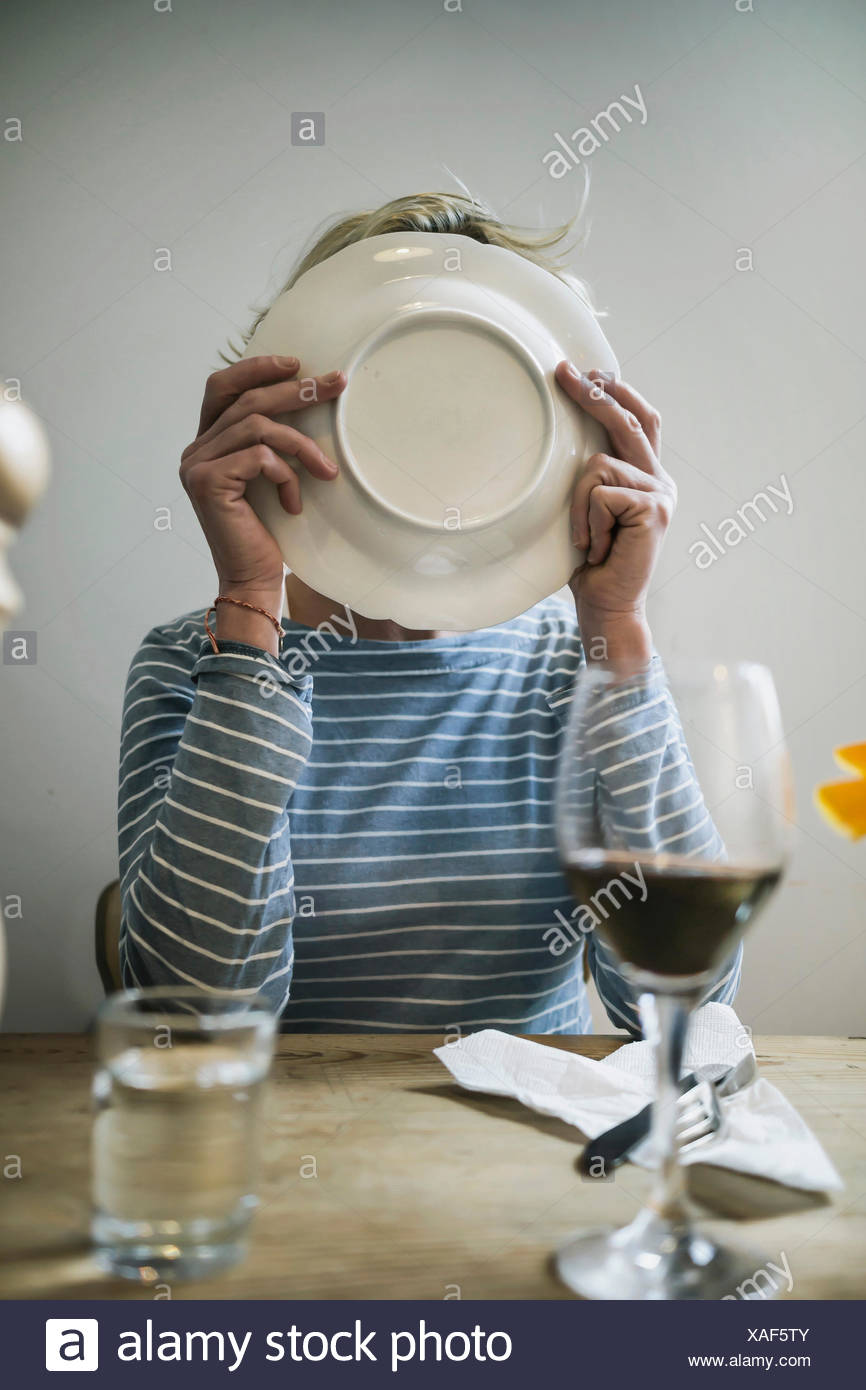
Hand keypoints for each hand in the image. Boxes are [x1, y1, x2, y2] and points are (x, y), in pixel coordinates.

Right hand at [180, 355, 345, 645]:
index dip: (256, 368)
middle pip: (247, 400)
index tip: (296, 364)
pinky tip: (295, 503)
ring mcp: (197, 466)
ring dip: (302, 445)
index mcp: (206, 444)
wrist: (253, 580)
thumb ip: (267, 441)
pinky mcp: (209, 483)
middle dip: (296, 389)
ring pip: (258, 427)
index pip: (221, 386)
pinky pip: (261, 458)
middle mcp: (194, 451)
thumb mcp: (269, 476)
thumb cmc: (268, 532)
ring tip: (328, 470)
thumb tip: (302, 392)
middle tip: (336, 383)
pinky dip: (287, 476)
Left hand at [555, 363, 675, 666]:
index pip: (638, 419)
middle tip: (563, 372)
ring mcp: (660, 492)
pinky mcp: (653, 508)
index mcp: (647, 476)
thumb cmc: (589, 563)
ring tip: (584, 538)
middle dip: (594, 393)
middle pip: (628, 420)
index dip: (617, 391)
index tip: (588, 370)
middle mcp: (659, 480)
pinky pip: (600, 493)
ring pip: (598, 463)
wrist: (607, 605)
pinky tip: (595, 548)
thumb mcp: (585, 509)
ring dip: (577, 503)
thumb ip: (589, 477)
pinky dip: (585, 521)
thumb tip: (562, 437)